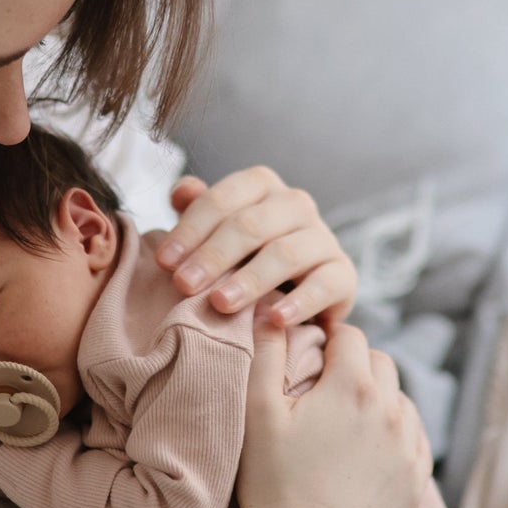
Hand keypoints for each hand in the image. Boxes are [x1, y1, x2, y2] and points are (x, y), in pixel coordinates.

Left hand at [155, 167, 357, 328]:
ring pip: (286, 253)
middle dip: (213, 255)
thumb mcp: (215, 235)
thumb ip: (198, 211)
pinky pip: (325, 285)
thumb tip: (182, 192)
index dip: (191, 229)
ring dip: (250, 279)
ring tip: (220, 304)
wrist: (296, 296)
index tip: (163, 262)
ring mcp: (323, 239)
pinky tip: (275, 320)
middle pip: (252, 224)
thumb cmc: (244, 260)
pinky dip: (300, 302)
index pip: (223, 198)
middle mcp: (297, 204)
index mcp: (262, 187)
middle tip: (183, 285)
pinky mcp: (344, 275)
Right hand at [237, 318, 430, 507]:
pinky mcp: (418, 480)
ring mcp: (410, 446)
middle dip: (356, 366)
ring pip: (401, 401)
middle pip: (381, 364)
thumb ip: (266, 353)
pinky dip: (396, 436)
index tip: (314, 351)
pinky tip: (369, 451)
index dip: (329, 339)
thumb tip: (270, 309)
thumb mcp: (258, 412)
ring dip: (379, 400)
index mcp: (352, 385)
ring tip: (346, 422)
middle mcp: (392, 409)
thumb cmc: (272, 481)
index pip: (350, 336)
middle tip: (327, 386)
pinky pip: (415, 440)